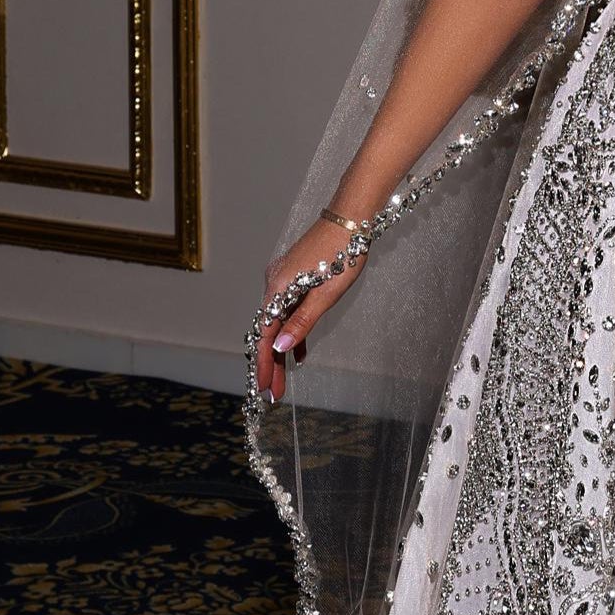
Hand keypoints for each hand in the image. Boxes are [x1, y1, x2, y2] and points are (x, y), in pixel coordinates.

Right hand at [256, 213, 368, 404]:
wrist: (350, 220)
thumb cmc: (342, 255)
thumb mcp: (325, 296)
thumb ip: (301, 323)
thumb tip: (280, 348)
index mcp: (277, 289)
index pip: (265, 336)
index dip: (265, 365)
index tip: (265, 389)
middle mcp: (273, 284)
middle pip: (268, 332)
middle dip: (271, 364)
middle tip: (274, 394)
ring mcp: (282, 280)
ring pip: (278, 322)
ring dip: (281, 351)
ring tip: (283, 381)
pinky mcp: (293, 277)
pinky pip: (288, 311)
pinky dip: (291, 331)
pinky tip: (296, 353)